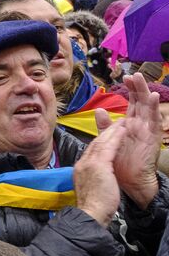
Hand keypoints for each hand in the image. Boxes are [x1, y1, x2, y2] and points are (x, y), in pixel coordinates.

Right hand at [73, 119, 125, 225]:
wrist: (90, 213)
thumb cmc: (93, 207)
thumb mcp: (90, 189)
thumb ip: (92, 179)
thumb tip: (97, 178)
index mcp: (80, 169)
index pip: (90, 151)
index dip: (100, 142)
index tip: (107, 136)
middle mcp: (83, 163)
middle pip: (94, 144)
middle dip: (105, 133)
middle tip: (115, 124)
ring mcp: (90, 164)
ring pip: (101, 142)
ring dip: (112, 132)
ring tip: (120, 124)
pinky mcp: (100, 166)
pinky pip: (109, 148)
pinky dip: (116, 138)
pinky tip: (122, 131)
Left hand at [100, 73, 160, 207]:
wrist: (128, 181)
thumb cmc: (120, 162)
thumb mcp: (109, 140)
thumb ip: (105, 125)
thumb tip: (100, 110)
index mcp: (129, 125)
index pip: (130, 104)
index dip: (128, 91)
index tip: (123, 77)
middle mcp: (140, 125)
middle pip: (139, 102)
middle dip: (136, 88)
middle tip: (133, 74)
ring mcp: (147, 130)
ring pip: (147, 107)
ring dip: (145, 92)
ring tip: (142, 79)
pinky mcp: (152, 137)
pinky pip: (155, 120)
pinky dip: (154, 108)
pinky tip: (152, 96)